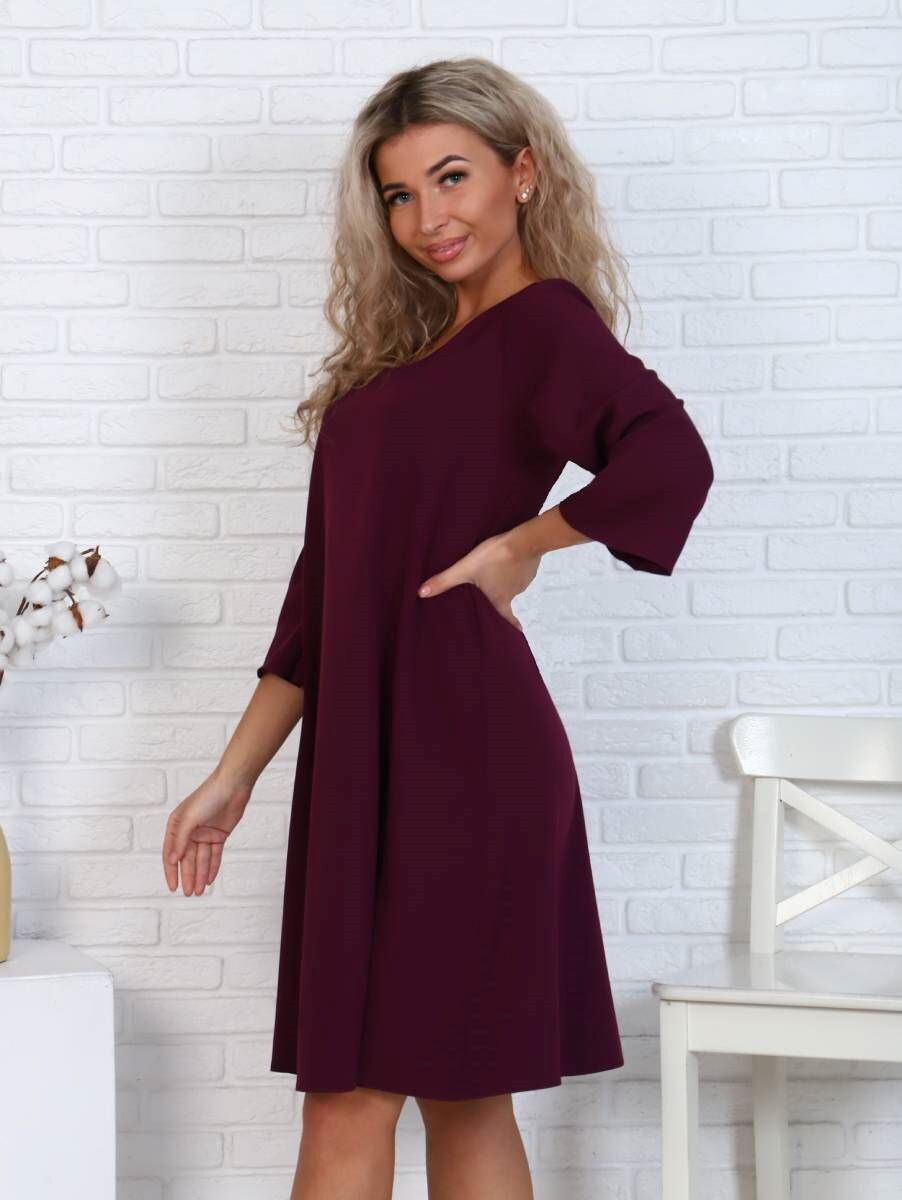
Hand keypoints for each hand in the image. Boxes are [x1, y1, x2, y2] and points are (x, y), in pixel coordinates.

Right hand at [162, 769, 251, 896]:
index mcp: (176, 825)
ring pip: (201, 859)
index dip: (171, 871)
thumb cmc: (208, 796)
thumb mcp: (190, 818)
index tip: (173, 887)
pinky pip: (214, 855)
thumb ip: (180, 840)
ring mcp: (204, 834)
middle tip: (189, 893)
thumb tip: (173, 860)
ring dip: (200, 875)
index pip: (171, 853)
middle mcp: (189, 831)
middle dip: (188, 877)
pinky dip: (212, 867)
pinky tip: (210, 880)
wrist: (233, 785)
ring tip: (200, 891)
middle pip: (187, 859)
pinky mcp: (219, 835)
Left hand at [417, 532, 540, 630]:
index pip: (506, 617)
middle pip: (506, 597)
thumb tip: (422, 593)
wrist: (523, 541)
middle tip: (495, 592)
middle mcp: (514, 593)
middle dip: (500, 595)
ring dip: (506, 578)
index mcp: (500, 599)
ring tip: (497, 568)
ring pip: (512, 582)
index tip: (517, 631)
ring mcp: (524, 580)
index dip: (511, 624)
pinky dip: (514, 566)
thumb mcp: (465, 569)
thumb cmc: (495, 557)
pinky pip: (521, 569)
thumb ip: (445, 580)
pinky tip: (508, 558)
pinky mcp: (530, 566)